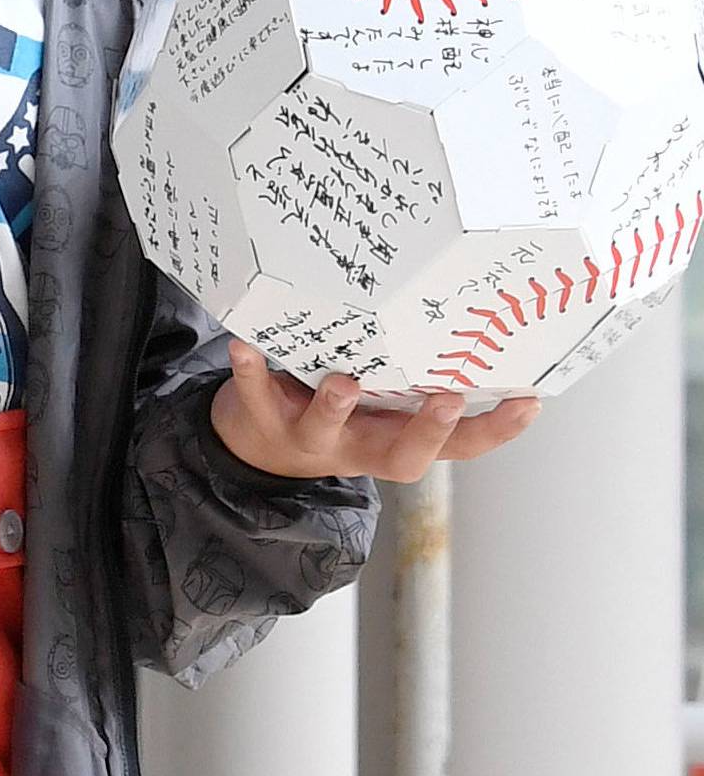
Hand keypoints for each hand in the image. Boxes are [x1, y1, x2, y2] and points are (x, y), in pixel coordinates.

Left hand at [210, 339, 540, 482]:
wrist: (259, 442)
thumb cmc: (337, 409)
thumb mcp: (381, 404)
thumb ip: (413, 376)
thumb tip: (471, 319)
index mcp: (397, 439)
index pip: (458, 447)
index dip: (496, 432)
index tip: (529, 401)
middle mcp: (360, 446)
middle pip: (402, 456)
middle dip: (427, 431)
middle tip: (448, 399)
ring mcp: (311, 435)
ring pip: (327, 429)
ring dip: (336, 406)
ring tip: (343, 382)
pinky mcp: (264, 415)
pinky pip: (256, 395)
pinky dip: (250, 371)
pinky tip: (245, 346)